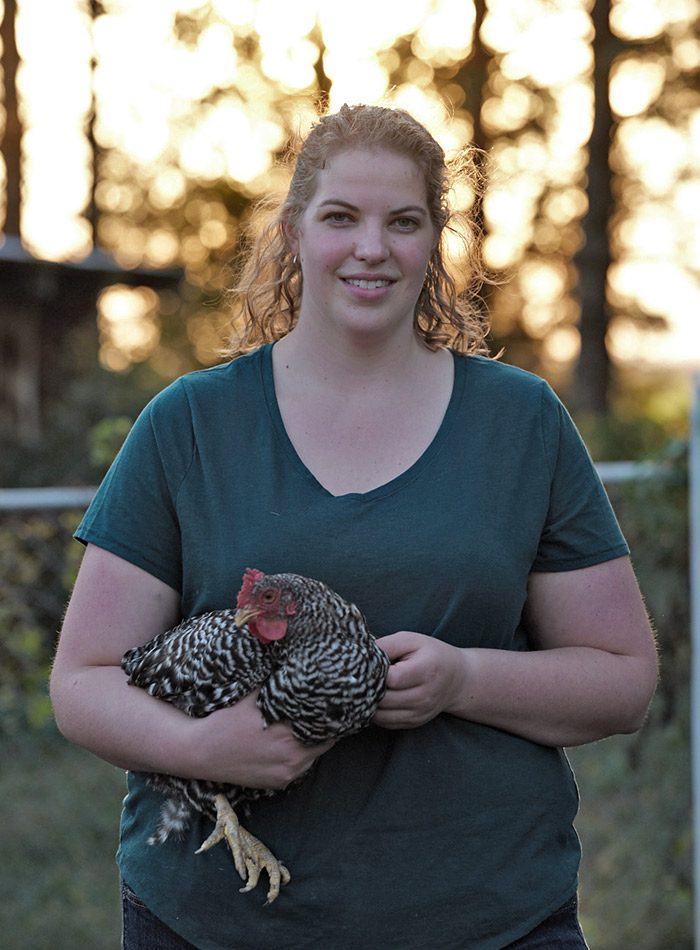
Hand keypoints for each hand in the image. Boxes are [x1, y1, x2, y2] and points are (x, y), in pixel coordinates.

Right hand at [189, 691, 334, 788]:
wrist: (200, 752)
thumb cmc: (226, 720)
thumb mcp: (252, 696)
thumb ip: (277, 687)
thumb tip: (296, 669)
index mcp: (288, 734)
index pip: (324, 723)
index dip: (326, 711)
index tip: (326, 701)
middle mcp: (292, 758)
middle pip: (323, 741)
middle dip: (321, 727)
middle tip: (320, 713)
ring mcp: (286, 774)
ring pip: (313, 756)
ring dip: (311, 743)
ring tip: (304, 727)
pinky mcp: (278, 784)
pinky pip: (299, 768)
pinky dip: (299, 756)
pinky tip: (290, 744)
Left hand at [372, 632, 466, 728]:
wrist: (456, 678)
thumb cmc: (431, 654)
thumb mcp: (411, 640)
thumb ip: (387, 645)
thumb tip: (363, 658)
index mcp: (426, 671)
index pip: (392, 679)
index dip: (376, 673)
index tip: (370, 665)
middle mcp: (424, 696)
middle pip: (384, 700)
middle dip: (369, 689)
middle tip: (363, 678)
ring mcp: (420, 712)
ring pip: (382, 715)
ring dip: (370, 703)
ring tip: (369, 688)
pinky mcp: (415, 722)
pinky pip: (386, 723)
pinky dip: (377, 713)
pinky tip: (377, 699)